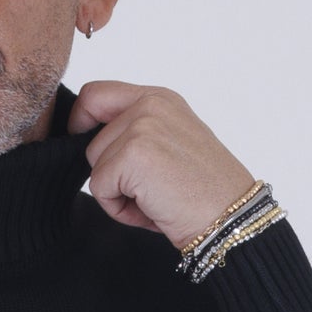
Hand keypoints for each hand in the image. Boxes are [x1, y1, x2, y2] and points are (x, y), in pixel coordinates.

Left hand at [66, 80, 258, 252]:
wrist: (229, 218)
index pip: (97, 94)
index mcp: (160, 99)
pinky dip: (119, 209)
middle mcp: (150, 105)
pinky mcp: (133, 155)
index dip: (81, 119)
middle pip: (91, 139)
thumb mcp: (171, 144)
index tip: (83, 140)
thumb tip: (89, 140)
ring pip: (95, 165)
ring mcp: (142, 127)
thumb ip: (135, 132)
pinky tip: (151, 209)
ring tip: (153, 199)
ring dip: (116, 192)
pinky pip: (99, 188)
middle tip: (148, 189)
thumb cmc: (204, 193)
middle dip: (110, 172)